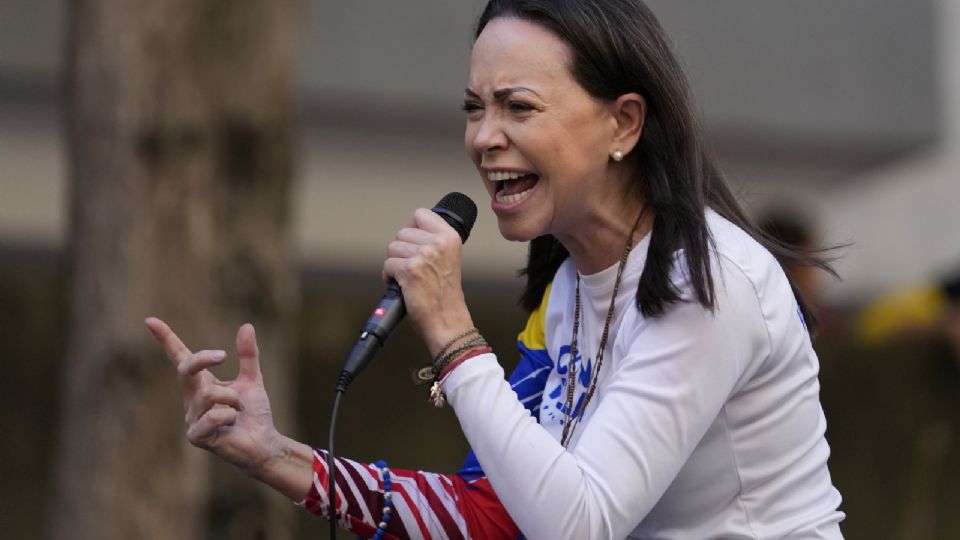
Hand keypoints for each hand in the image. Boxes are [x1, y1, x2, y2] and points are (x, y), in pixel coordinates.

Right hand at [145, 317, 283, 475]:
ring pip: (209, 393)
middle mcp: (191, 398)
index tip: (150, 320)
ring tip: (238, 410)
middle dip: (203, 359)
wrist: (264, 442)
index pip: (180, 358)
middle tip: (223, 355)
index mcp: (201, 383)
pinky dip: (230, 415)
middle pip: (186, 369)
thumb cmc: (254, 414)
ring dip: (232, 398)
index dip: (166, 339)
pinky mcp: (195, 436)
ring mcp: (190, 418)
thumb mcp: (252, 379)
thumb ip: (248, 355)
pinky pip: (213, 415)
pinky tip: (232, 424)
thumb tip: (246, 326)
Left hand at [383, 208, 475, 356]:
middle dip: (402, 251)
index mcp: (450, 237)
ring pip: (392, 248)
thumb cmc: (445, 296)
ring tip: (409, 278)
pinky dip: (389, 277)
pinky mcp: (410, 270)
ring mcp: (424, 255)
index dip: (412, 229)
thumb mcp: (448, 259)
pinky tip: (402, 286)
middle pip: (402, 232)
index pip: (421, 214)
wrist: (447, 322)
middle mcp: (438, 243)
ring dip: (395, 264)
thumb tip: (410, 231)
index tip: (414, 243)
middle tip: (414, 268)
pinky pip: (387, 265)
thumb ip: (434, 242)